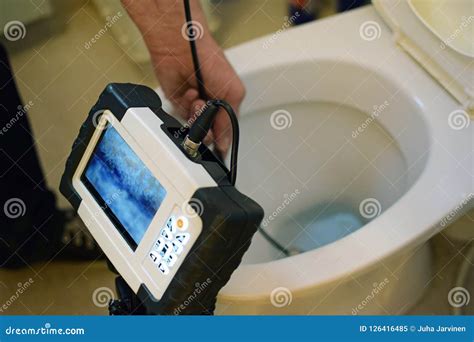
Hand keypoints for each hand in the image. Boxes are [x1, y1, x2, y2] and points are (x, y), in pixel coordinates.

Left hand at [123, 0, 244, 155]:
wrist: (182, 48)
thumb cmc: (210, 61)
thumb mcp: (232, 93)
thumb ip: (229, 121)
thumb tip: (225, 143)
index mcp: (226, 104)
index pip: (225, 132)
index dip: (221, 141)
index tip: (219, 149)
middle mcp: (210, 107)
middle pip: (209, 134)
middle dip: (208, 129)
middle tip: (207, 117)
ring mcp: (193, 106)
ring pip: (194, 129)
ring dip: (197, 116)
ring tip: (199, 100)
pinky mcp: (178, 104)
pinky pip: (180, 118)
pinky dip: (185, 108)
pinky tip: (190, 94)